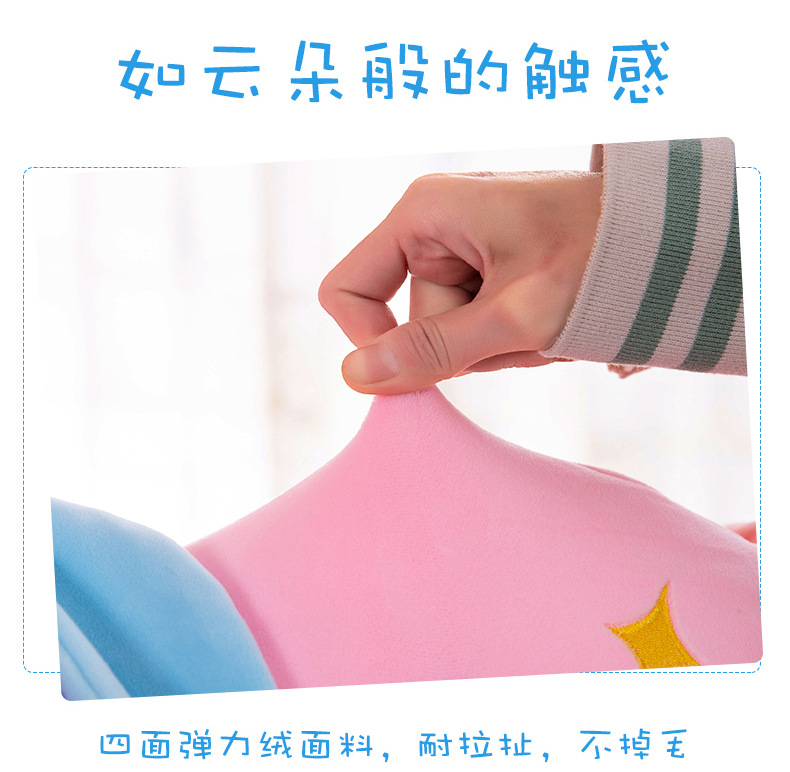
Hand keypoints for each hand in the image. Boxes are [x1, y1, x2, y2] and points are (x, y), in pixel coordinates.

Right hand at [319, 170, 602, 393]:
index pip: (346, 290)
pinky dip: (511, 338)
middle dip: (466, 345)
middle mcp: (433, 227)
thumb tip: (355, 376)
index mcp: (423, 215)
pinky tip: (551, 320)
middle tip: (527, 330)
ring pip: (447, 332)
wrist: (670, 240)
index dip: (372, 341)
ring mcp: (462, 250)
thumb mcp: (514, 314)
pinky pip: (474, 326)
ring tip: (549, 322)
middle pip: (409, 322)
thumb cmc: (600, 258)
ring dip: (497, 345)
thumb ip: (433, 348)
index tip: (424, 370)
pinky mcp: (487, 270)